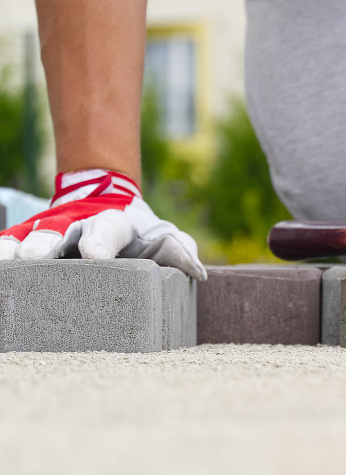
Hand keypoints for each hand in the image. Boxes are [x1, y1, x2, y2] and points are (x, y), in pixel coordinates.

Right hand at [0, 169, 206, 279]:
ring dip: (16, 248)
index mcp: (113, 223)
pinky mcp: (29, 239)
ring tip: (7, 263)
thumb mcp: (163, 237)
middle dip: (47, 242)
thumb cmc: (139, 233)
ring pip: (28, 235)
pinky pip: (10, 242)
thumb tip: (197, 271)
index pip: (108, 230)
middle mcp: (76, 222)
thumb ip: (179, 250)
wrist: (105, 203)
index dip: (101, 242)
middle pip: (59, 229)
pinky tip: (0, 266)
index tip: (96, 256)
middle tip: (35, 258)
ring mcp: (49, 230)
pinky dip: (3, 251)